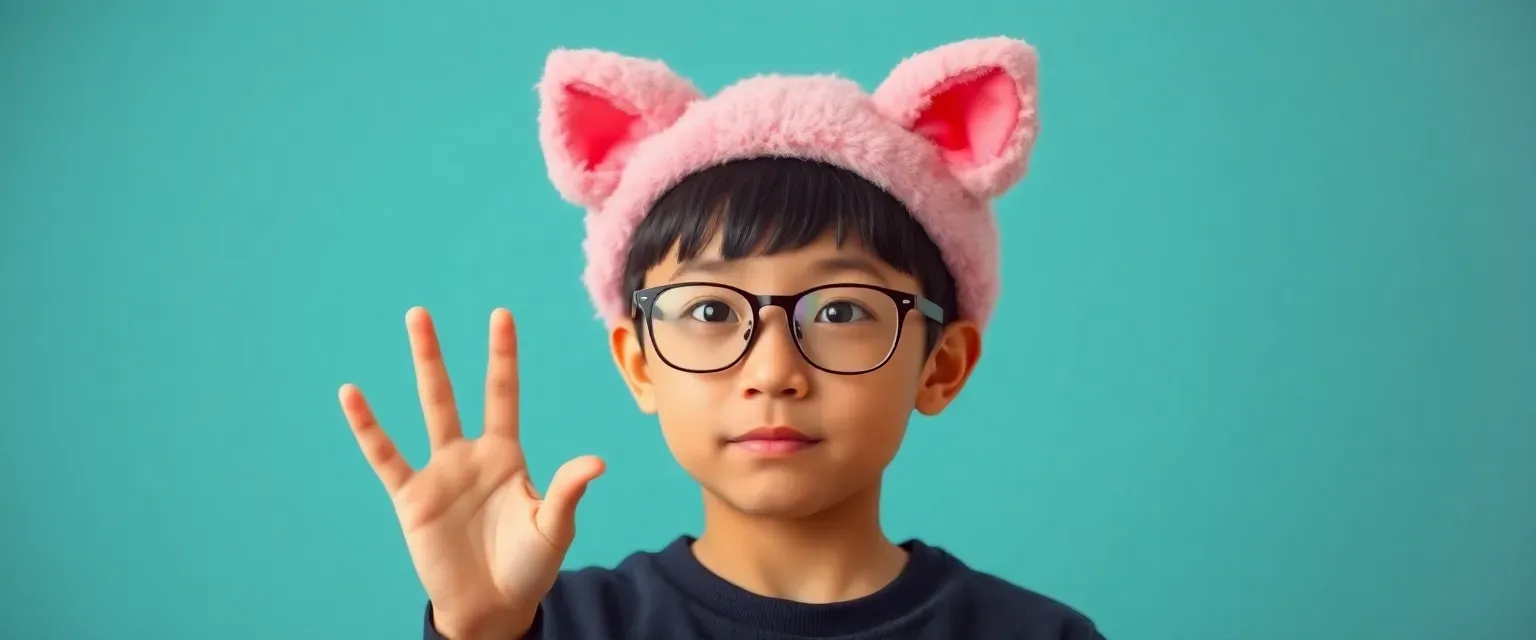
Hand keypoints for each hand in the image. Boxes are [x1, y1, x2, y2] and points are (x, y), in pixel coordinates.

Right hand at [340, 308, 604, 639]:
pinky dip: (368, 427)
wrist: (492, 607)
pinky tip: (351, 395)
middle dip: (436, 355)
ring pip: (424, 411)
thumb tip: (595, 462)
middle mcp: (469, 455)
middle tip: (420, 312)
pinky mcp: (411, 498)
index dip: (502, 357)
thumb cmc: (528, 566)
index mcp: (506, 455)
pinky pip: (385, 456)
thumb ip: (567, 492)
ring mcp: (438, 473)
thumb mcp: (552, 529)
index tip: (500, 315)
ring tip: (403, 332)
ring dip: (417, 370)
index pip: (503, 394)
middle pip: (454, 393)